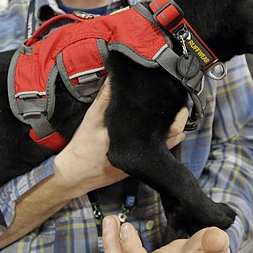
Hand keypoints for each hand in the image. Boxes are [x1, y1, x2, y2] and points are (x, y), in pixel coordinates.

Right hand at [55, 82, 188, 195]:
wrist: (75, 174)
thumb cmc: (83, 147)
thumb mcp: (92, 119)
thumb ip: (104, 98)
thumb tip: (114, 77)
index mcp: (138, 141)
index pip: (172, 129)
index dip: (178, 114)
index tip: (177, 100)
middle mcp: (144, 153)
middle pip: (174, 136)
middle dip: (177, 118)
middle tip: (176, 104)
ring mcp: (143, 161)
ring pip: (168, 143)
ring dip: (170, 128)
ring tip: (166, 112)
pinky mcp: (138, 164)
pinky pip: (157, 150)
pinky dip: (161, 137)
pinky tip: (156, 126)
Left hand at [102, 216, 229, 252]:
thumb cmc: (210, 251)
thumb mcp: (217, 243)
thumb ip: (217, 241)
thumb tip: (216, 239)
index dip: (132, 251)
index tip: (126, 227)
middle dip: (112, 248)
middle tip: (111, 220)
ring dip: (110, 246)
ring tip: (110, 221)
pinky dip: (114, 247)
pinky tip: (114, 229)